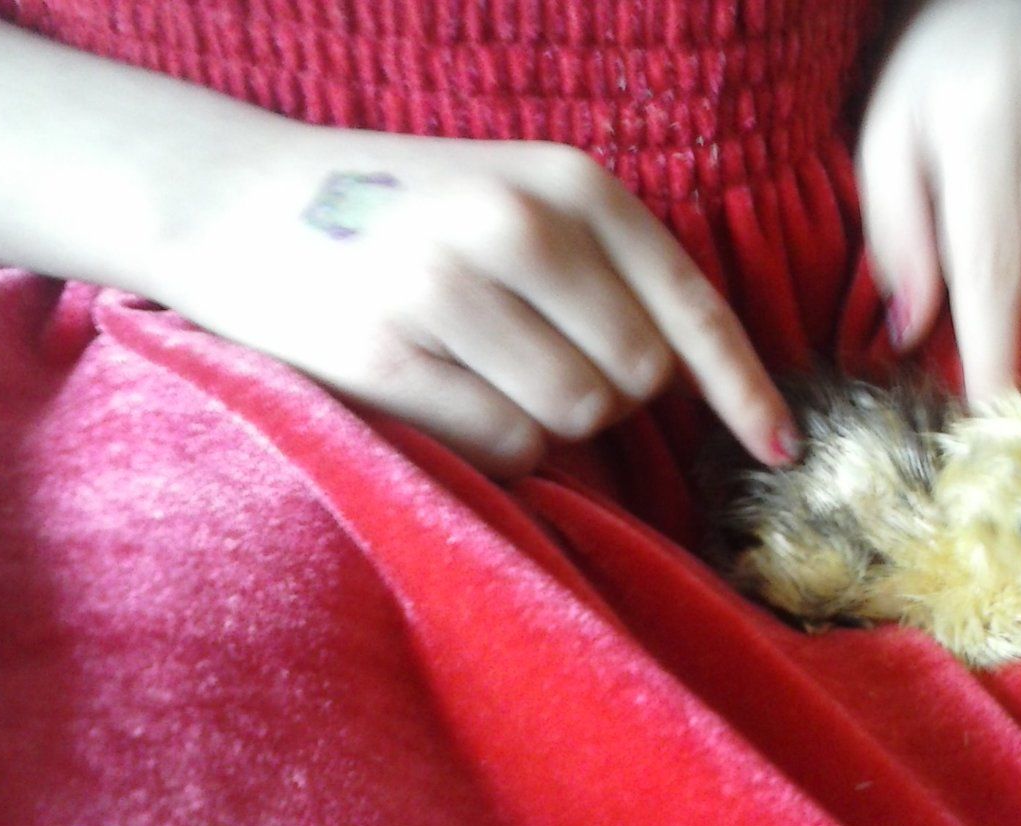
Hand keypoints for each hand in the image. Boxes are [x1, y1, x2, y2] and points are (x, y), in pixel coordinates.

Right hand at [155, 127, 798, 476]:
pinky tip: (441, 390)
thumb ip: (608, 272)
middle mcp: (517, 225)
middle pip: (637, 378)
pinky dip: (492, 441)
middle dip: (608, 394)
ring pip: (574, 416)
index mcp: (569, 183)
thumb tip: (692, 385)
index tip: (780, 447)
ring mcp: (449, 287)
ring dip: (547, 419)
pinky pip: (505, 445)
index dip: (743, 389)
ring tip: (481, 368)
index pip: (690, 307)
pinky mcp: (390, 353)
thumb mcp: (519, 202)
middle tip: (536, 360)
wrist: (240, 204)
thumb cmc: (406, 218)